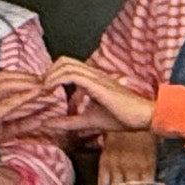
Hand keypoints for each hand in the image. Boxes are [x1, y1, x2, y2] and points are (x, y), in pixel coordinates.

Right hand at [0, 69, 55, 160]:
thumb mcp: (1, 131)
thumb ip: (20, 124)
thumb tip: (40, 119)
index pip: (2, 79)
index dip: (22, 77)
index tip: (40, 79)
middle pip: (5, 77)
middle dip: (26, 76)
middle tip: (46, 79)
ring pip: (5, 85)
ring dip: (26, 82)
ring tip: (44, 84)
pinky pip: (5, 104)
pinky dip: (22, 98)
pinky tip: (35, 94)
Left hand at [39, 57, 154, 132]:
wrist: (144, 117)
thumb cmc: (123, 117)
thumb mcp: (90, 121)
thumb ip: (70, 122)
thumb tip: (49, 124)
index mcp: (93, 79)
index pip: (68, 66)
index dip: (52, 74)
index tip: (43, 90)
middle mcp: (93, 74)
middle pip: (64, 60)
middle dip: (48, 72)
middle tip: (41, 88)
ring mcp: (96, 77)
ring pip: (66, 64)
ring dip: (50, 75)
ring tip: (43, 89)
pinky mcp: (98, 84)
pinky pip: (73, 75)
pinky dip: (58, 80)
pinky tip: (52, 90)